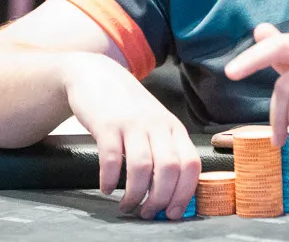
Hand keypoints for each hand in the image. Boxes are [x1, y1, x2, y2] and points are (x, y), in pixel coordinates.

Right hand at [64, 55, 199, 219]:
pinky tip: (106, 188)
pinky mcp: (107, 123)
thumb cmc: (129, 107)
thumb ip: (165, 151)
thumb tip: (172, 193)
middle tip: (147, 213)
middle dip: (160, 199)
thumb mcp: (155, 124)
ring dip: (135, 194)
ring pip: (142, 167)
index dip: (184, 193)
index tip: (173, 212)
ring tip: (126, 206)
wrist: (97, 74)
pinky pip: (112, 158)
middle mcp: (157, 124)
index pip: (191, 164)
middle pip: (169, 169)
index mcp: (174, 128)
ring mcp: (132, 123)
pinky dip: (110, 179)